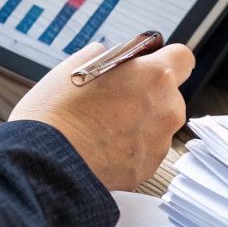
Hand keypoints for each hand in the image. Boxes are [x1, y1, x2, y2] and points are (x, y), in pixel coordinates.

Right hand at [11, 41, 196, 189]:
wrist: (44, 162)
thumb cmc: (56, 112)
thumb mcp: (77, 65)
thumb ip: (109, 57)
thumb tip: (117, 59)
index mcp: (154, 76)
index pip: (183, 58)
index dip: (165, 60)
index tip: (149, 65)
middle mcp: (166, 108)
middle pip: (169, 95)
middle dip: (148, 95)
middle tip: (113, 100)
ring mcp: (160, 142)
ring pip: (157, 125)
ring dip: (139, 124)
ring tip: (102, 128)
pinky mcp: (147, 169)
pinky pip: (145, 152)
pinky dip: (129, 149)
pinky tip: (101, 148)